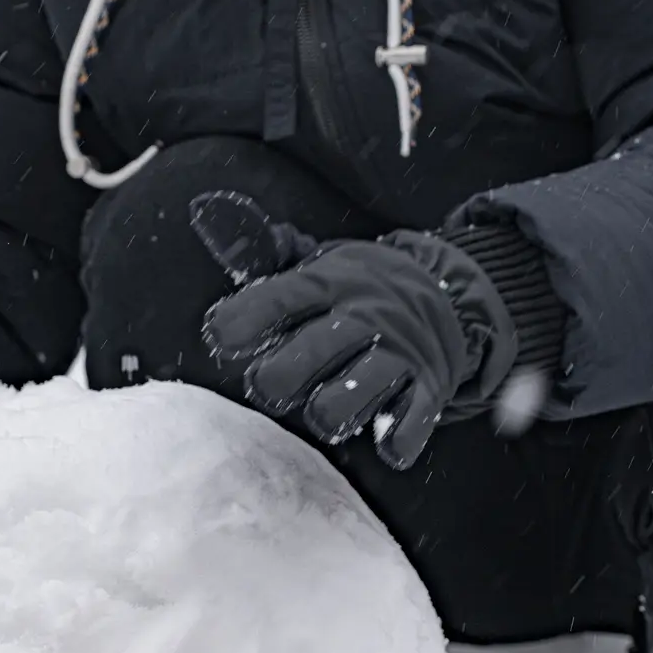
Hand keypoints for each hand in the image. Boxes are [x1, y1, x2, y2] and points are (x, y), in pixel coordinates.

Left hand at [192, 192, 516, 468]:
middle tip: (269, 387)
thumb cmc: (355, 291)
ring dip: (330, 411)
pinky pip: (412, 419)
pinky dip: (397, 437)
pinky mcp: (428, 388)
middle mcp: (362, 316)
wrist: (448, 296)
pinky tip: (385, 444)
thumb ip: (259, 250)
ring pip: (355, 393)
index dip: (242, 321)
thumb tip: (204, 208)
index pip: (277, 299)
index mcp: (327, 283)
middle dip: (277, 378)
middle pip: (310, 353)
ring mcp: (398, 353)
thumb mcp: (313, 263)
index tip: (221, 338)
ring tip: (323, 412)